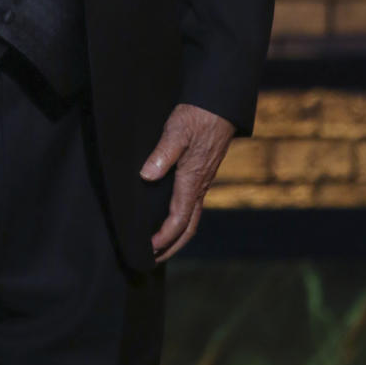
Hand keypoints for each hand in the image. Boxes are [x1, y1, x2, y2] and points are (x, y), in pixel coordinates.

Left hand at [139, 103, 234, 262]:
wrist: (218, 106)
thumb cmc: (196, 116)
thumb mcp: (176, 131)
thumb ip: (162, 154)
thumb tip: (147, 176)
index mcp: (192, 180)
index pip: (179, 219)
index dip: (164, 236)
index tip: (149, 248)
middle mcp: (199, 186)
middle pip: (189, 227)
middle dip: (173, 246)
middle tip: (154, 259)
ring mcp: (202, 182)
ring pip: (193, 218)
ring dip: (178, 236)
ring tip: (161, 246)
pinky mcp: (202, 174)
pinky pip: (193, 205)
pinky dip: (182, 220)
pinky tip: (172, 217)